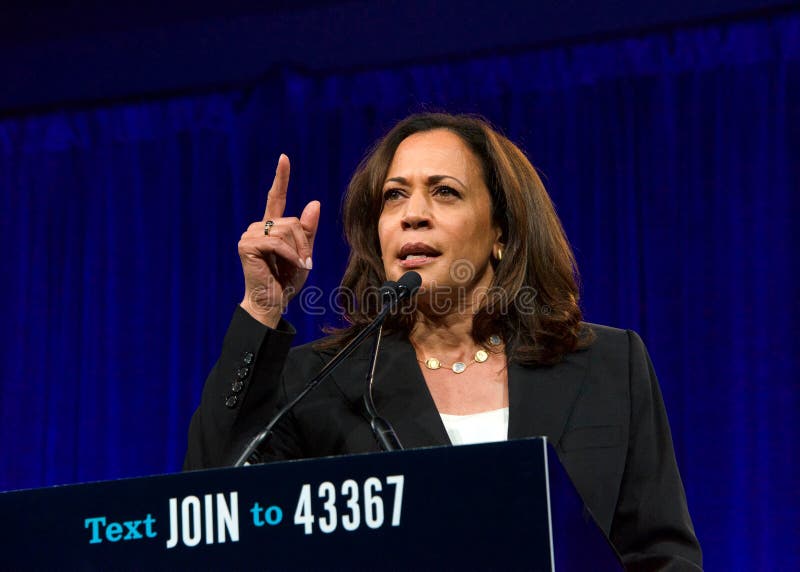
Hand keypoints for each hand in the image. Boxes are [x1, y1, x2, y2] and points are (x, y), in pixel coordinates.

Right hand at [238, 154, 319, 326]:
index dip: (281, 178)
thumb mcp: (304, 253)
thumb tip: (314, 202)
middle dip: (303, 242)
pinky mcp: (246, 245)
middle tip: (305, 263)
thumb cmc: (287, 281)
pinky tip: (293, 266)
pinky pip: (277, 242)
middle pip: (291, 221)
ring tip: (298, 266)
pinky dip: (290, 255)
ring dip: (298, 250)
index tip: (284, 158)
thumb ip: (308, 230)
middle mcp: (258, 227)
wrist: (272, 302)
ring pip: (285, 230)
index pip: (276, 197)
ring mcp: (249, 235)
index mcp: (271, 227)